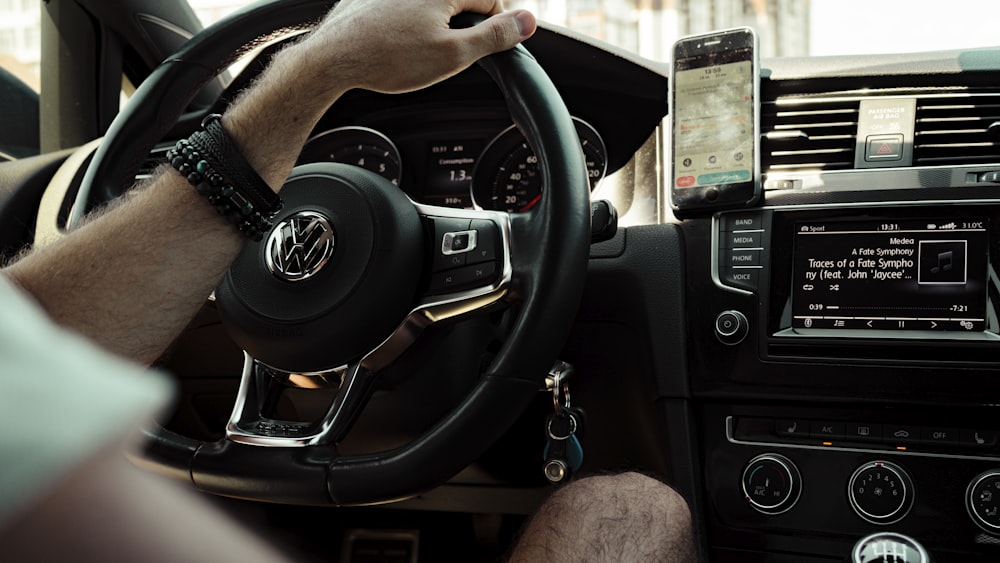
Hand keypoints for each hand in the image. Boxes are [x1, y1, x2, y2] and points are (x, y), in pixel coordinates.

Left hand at [224, 0, 535, 187]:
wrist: (332, 59)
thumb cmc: (387, 58)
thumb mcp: (453, 55)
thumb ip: (494, 36)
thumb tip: (528, 21)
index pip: (491, 0)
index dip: (493, 28)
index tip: (485, 49)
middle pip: (459, 2)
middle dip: (459, 29)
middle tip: (443, 58)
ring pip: (430, 8)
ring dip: (432, 29)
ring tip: (413, 55)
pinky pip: (403, 10)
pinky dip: (405, 27)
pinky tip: (393, 47)